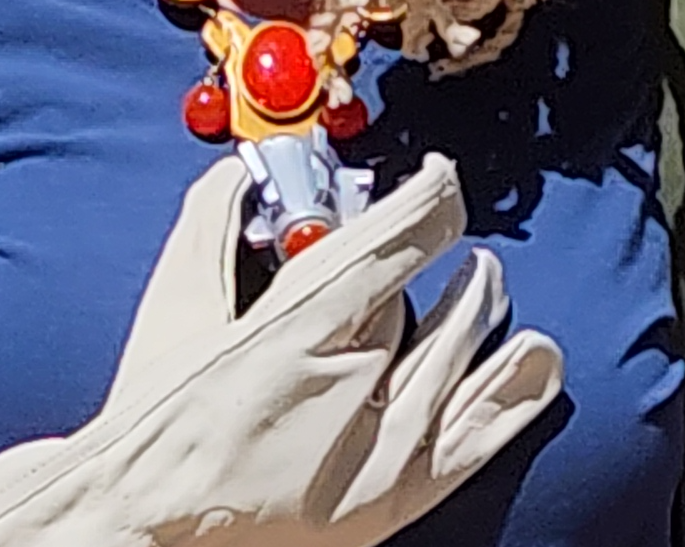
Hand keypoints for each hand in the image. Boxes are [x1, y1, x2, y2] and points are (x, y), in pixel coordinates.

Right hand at [0, 153, 562, 546]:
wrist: (149, 526)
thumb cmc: (157, 419)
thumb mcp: (176, 308)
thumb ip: (210, 229)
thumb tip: (235, 173)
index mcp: (296, 326)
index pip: (398, 239)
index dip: (430, 194)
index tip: (435, 174)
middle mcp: (353, 383)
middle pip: (419, 294)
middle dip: (424, 251)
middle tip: (424, 228)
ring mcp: (384, 446)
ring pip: (458, 351)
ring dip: (475, 302)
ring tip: (483, 275)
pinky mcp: (398, 494)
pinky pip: (479, 431)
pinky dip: (514, 389)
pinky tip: (536, 354)